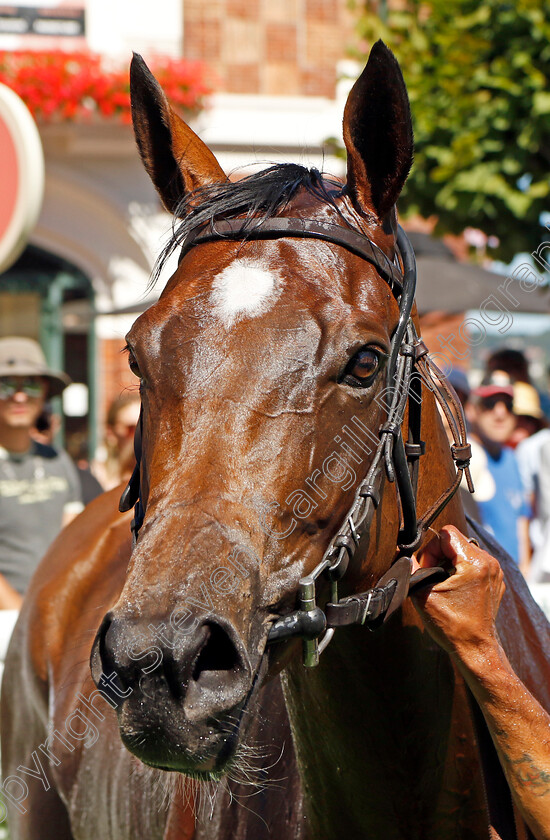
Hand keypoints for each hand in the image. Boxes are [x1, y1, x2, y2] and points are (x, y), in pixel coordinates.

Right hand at [410, 525, 505, 658]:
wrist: (475, 649)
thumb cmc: (452, 626)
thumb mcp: (423, 594)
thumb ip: (413, 569)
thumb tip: (407, 556)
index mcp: (474, 563)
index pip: (447, 533)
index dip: (431, 549)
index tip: (428, 569)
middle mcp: (489, 562)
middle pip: (455, 541)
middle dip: (439, 556)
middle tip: (433, 578)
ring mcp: (494, 571)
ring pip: (463, 551)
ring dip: (449, 563)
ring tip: (444, 585)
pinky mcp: (494, 580)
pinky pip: (473, 563)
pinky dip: (461, 571)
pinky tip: (455, 590)